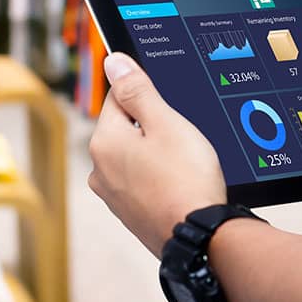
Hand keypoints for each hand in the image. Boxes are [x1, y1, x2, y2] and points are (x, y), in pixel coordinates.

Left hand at [88, 53, 226, 256]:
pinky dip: (160, 177)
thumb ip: (137, 90)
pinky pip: (143, 180)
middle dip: (153, 126)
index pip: (118, 96)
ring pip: (136, 155)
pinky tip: (181, 182)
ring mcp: (113, 195)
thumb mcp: (165, 123)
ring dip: (157, 152)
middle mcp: (100, 169)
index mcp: (103, 142)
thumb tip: (113, 62)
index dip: (148, 95)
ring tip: (185, 163)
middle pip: (126, 127)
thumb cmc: (186, 178)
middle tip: (183, 137)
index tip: (170, 107)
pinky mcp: (130, 213)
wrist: (201, 239)